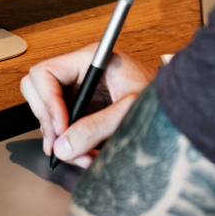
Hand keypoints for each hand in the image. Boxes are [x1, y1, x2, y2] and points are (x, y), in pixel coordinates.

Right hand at [20, 45, 155, 166]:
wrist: (177, 107)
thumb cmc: (162, 97)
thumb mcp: (129, 111)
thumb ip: (97, 127)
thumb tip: (64, 146)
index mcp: (90, 60)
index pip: (45, 73)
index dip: (47, 102)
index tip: (61, 129)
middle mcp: (80, 73)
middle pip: (37, 91)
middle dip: (47, 122)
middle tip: (61, 145)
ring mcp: (79, 91)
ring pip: (46, 112)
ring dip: (59, 139)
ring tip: (82, 156)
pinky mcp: (83, 109)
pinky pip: (61, 127)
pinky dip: (69, 145)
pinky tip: (87, 154)